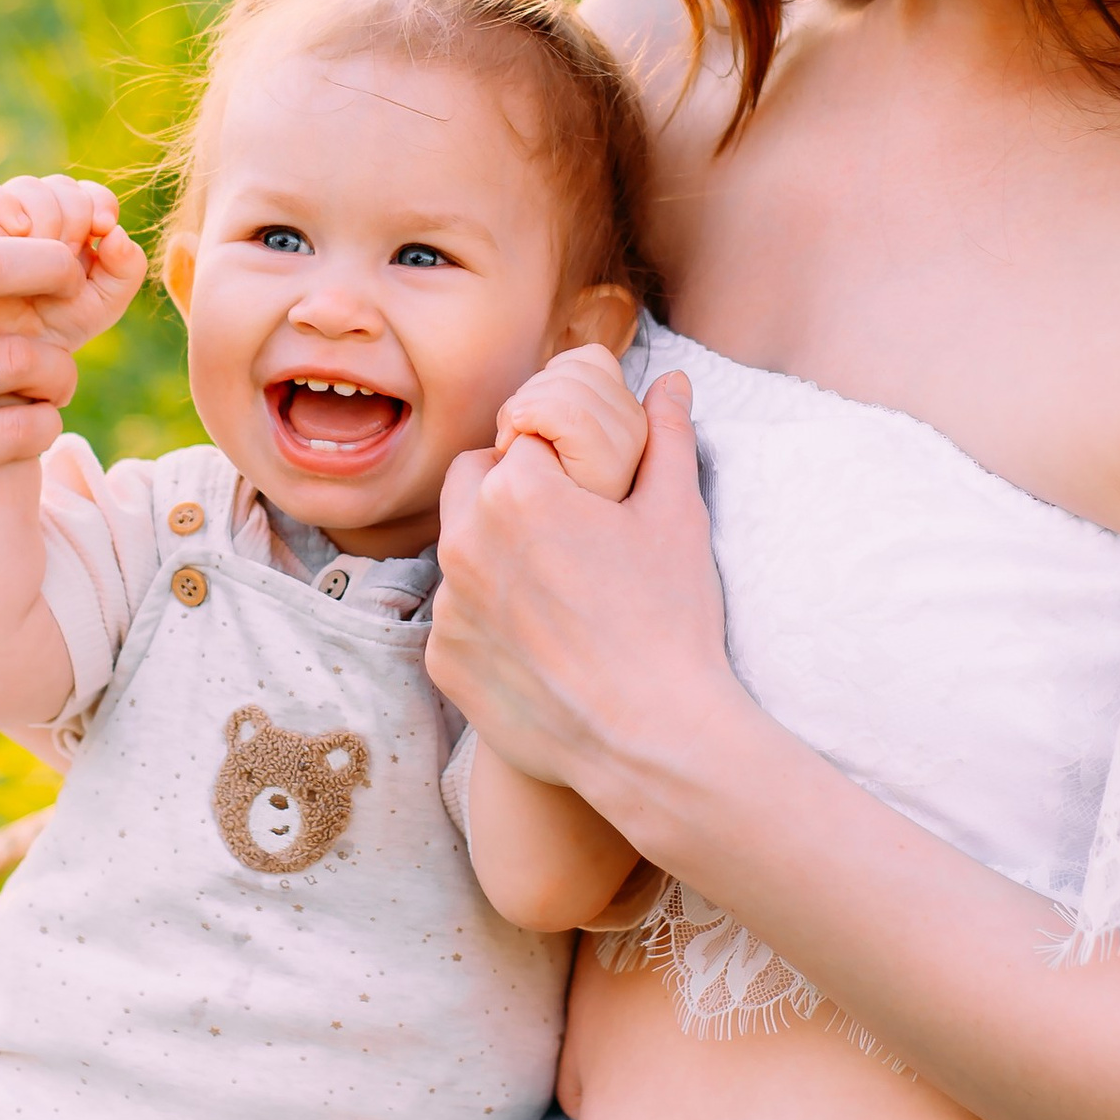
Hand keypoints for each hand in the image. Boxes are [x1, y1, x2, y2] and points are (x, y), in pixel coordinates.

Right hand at [0, 175, 147, 351]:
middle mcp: (36, 220)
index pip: (90, 195)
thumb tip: (118, 233)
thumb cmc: (50, 333)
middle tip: (67, 256)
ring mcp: (0, 220)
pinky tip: (20, 232)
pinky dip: (4, 204)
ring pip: (27, 186)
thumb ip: (126, 271)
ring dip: (44, 215)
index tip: (103, 226)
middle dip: (73, 215)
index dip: (100, 201)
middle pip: (62, 186)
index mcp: (72, 233)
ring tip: (41, 256)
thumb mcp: (101, 306)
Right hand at [0, 215, 95, 577]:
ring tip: (56, 380)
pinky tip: (36, 425)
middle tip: (76, 285)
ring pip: (18, 358)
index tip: (54, 261)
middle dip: (53, 267)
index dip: (28, 244)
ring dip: (58, 368)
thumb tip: (18, 221)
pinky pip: (17, 430)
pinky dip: (44, 423)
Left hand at [428, 376, 740, 837]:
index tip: (579, 493)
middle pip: (471, 486)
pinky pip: (458, 621)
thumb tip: (671, 381)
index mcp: (517, 490)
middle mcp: (464, 540)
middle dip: (506, 496)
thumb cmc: (671, 620)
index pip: (515, 442)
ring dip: (494, 561)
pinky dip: (488, 625)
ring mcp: (449, 606)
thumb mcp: (676, 516)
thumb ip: (665, 438)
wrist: (653, 738)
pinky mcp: (442, 662)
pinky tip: (542, 648)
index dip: (549, 462)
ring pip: (461, 556)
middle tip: (565, 535)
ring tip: (560, 598)